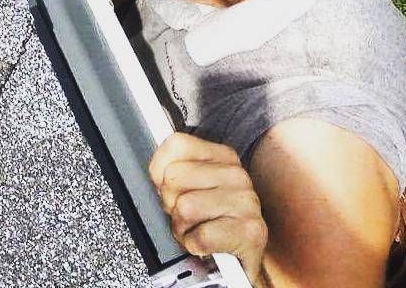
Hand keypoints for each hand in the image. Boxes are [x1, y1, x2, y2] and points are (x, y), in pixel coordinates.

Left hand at [149, 133, 267, 284]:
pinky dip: (195, 245)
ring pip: (184, 208)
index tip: (167, 186)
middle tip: (186, 215)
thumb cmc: (215, 221)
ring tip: (196, 229)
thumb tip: (156, 169)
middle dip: (171, 203)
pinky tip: (205, 244)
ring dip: (182, 227)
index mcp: (223, 156)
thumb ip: (174, 169)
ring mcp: (246, 203)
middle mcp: (237, 175)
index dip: (160, 170)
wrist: (242, 261)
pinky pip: (200, 237)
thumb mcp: (195, 187)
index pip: (177, 144)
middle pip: (174, 178)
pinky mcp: (250, 233)